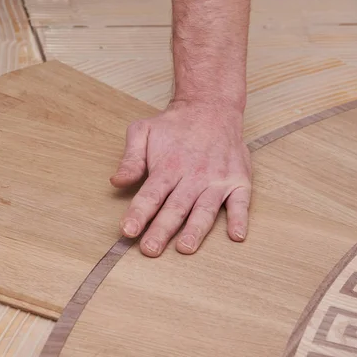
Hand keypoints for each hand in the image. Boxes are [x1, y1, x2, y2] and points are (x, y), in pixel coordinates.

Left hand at [110, 100, 251, 256]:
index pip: (150, 195)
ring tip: (185, 248)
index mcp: (167, 167)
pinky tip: (236, 236)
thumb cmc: (173, 125)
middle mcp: (192, 176)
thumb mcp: (142, 131)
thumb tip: (116, 181)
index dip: (138, 214)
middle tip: (150, 250)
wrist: (211, 106)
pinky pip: (240, 203)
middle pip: (175, 207)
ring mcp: (217, 180)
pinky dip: (239, 219)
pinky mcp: (238, 181)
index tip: (127, 231)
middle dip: (161, 230)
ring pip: (204, 209)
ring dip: (195, 230)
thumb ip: (130, 158)